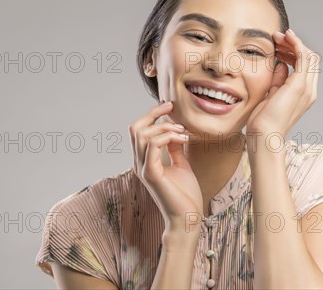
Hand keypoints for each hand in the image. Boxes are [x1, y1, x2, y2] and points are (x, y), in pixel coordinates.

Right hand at [128, 102, 202, 230]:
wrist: (187, 217)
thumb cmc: (185, 194)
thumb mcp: (181, 164)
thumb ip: (175, 148)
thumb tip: (175, 130)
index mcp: (145, 160)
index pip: (139, 129)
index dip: (152, 113)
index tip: (170, 105)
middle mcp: (140, 163)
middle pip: (135, 128)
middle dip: (154, 113)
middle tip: (172, 108)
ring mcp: (144, 169)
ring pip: (142, 134)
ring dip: (165, 126)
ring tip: (182, 131)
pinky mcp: (151, 175)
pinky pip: (152, 146)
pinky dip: (167, 137)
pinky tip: (182, 139)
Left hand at [246, 29, 320, 137]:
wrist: (264, 136)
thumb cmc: (263, 121)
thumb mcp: (272, 95)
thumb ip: (279, 80)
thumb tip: (281, 64)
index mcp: (304, 94)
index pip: (306, 65)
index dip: (293, 52)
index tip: (278, 46)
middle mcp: (309, 90)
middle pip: (310, 58)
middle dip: (294, 44)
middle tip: (277, 38)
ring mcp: (306, 88)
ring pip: (309, 55)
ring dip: (294, 42)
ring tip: (278, 37)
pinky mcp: (299, 85)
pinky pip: (304, 57)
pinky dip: (297, 44)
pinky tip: (287, 37)